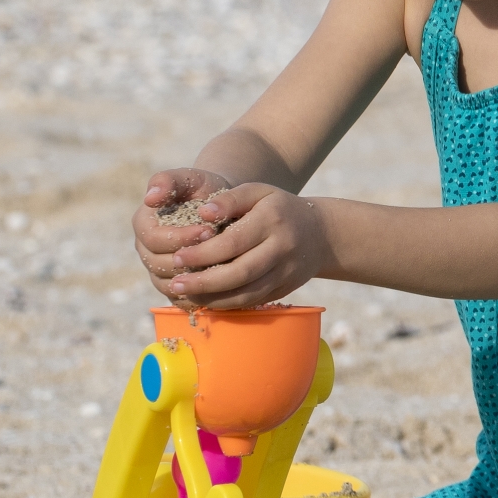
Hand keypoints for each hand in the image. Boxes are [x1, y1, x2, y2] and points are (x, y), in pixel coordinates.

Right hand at [133, 167, 235, 288]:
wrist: (220, 208)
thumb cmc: (204, 189)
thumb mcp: (190, 178)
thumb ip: (169, 180)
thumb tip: (151, 197)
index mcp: (144, 224)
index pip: (154, 239)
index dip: (181, 237)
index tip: (209, 229)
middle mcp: (146, 249)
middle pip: (159, 264)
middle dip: (191, 257)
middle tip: (219, 251)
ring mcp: (157, 270)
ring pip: (168, 284)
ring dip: (195, 278)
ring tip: (222, 267)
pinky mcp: (173, 286)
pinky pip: (180, 299)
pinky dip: (198, 295)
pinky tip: (222, 286)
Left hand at [157, 183, 333, 311]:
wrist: (321, 234)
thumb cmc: (279, 209)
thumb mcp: (258, 192)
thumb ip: (230, 199)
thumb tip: (203, 213)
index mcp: (272, 220)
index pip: (232, 242)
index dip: (203, 253)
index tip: (177, 257)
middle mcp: (282, 248)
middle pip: (240, 273)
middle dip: (204, 282)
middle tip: (175, 284)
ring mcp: (286, 272)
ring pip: (247, 294)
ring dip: (213, 299)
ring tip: (185, 296)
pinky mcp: (285, 290)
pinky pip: (253, 301)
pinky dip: (228, 305)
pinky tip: (207, 301)